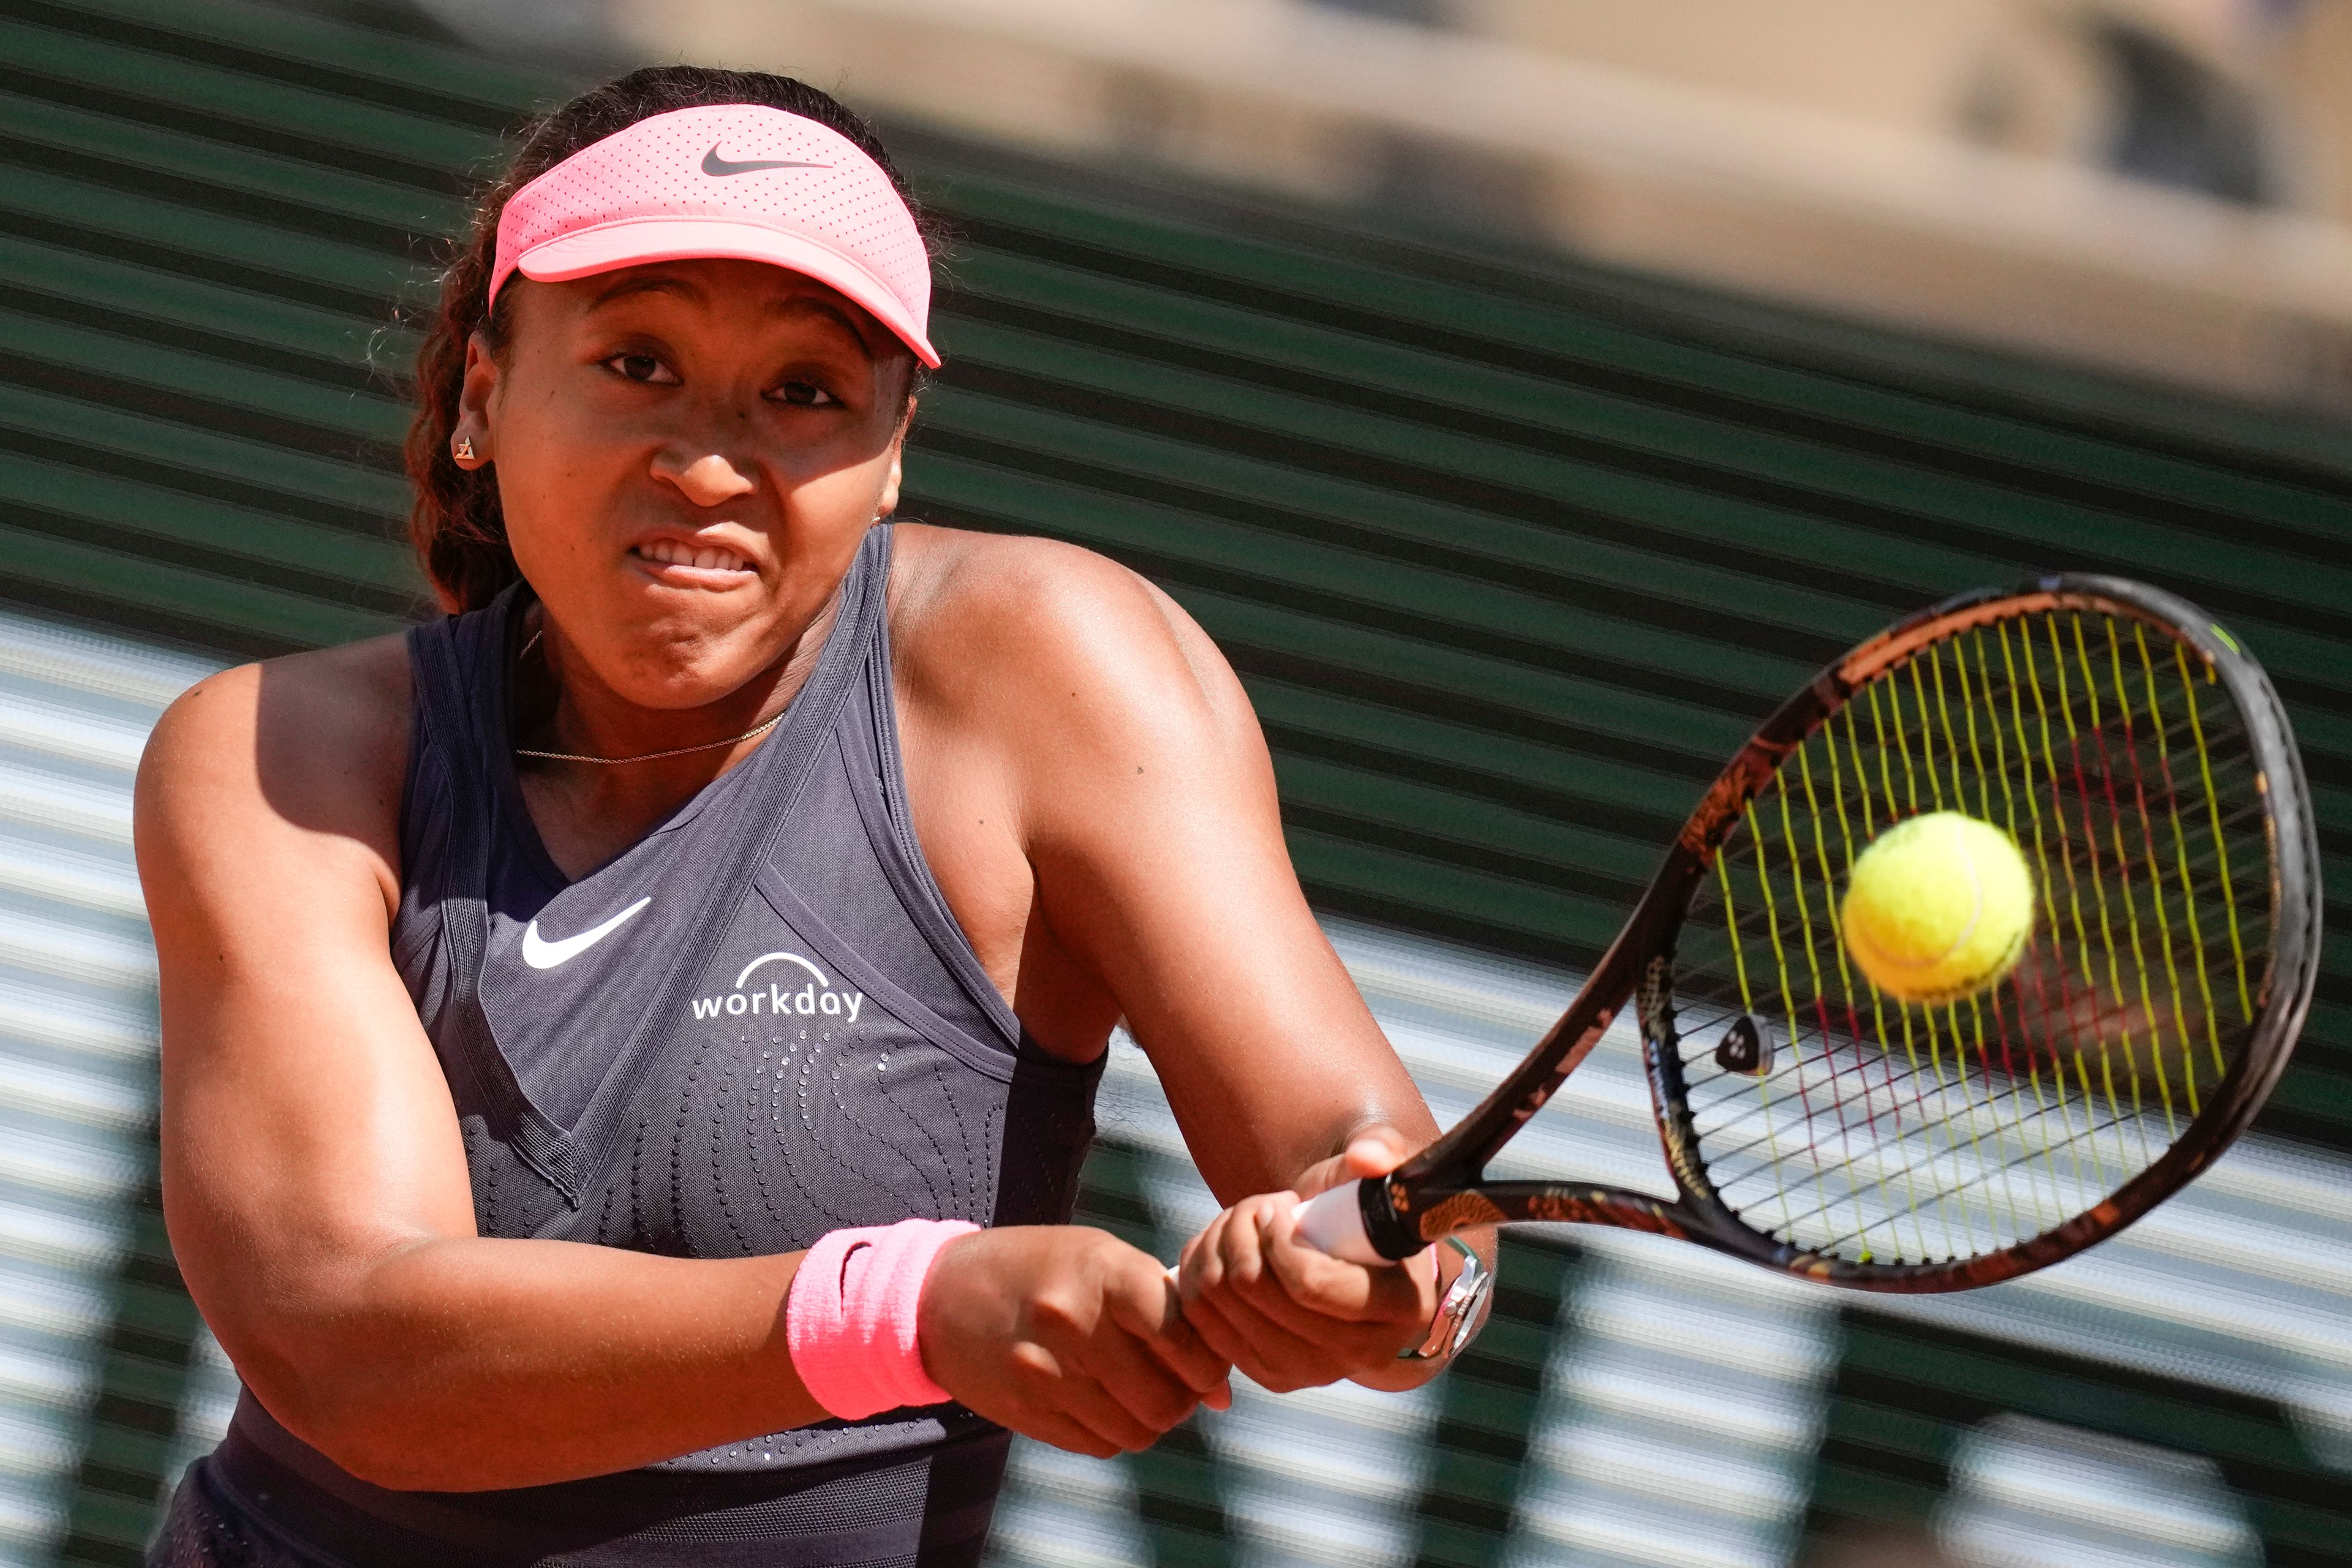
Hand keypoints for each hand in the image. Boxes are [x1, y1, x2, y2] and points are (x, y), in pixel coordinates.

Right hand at [918, 1225, 1230, 1457]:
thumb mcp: (1100, 1259)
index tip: (1204, 1361)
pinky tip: (1105, 1402)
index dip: (1206, 1359)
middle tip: (1177, 1382)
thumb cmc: (1039, 1268)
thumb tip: (1223, 1391)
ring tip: (1140, 1391)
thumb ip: (1164, 1311)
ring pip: (1137, 1430)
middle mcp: (1073, 1323)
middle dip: (1184, 1398)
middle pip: (1166, 1397)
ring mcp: (1046, 1372)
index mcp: (1101, 1273)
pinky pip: (1100, 1445)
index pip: (1182, 1334)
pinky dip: (1115, 1431)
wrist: (941, 1295)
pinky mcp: (1027, 1411)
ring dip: (1152, 1419)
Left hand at [1176, 1129, 1438, 1392]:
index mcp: (1398, 1308)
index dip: (1277, 1238)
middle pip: (1256, 1293)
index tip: (1278, 1205)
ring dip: (1215, 1247)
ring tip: (1240, 1223)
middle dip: (1241, 1233)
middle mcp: (1358, 1355)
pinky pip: (1202, 1324)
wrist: (1353, 1266)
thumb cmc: (1366, 1214)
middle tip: (1256, 1207)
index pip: (1310, 1285)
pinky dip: (1197, 1275)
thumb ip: (1382, 1152)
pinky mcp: (1270, 1376)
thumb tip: (1367, 1158)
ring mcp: (1310, 1373)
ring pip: (1220, 1305)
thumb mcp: (1377, 1177)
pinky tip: (1219, 1248)